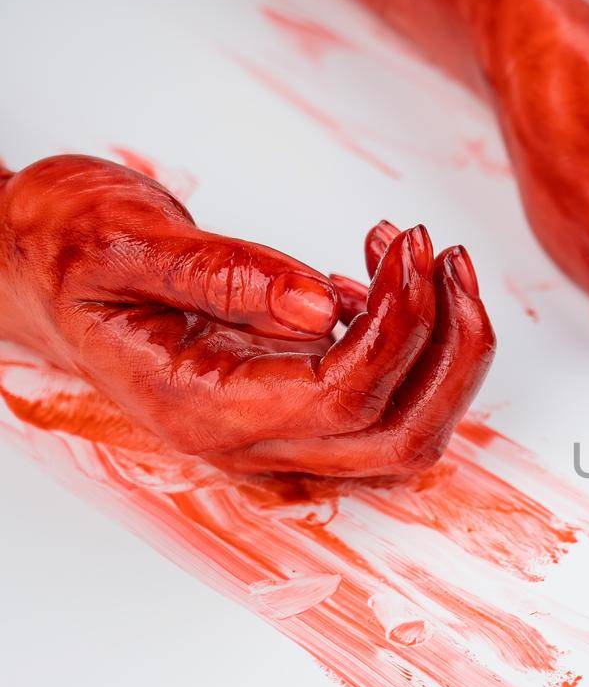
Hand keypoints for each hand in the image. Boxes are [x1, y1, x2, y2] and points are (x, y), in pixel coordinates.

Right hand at [0, 154, 493, 476]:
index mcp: (204, 411)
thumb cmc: (65, 251)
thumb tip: (323, 305)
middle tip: (443, 253)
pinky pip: (385, 408)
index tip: (409, 244)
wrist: (34, 271)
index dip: (400, 324)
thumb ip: (220, 275)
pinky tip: (379, 272)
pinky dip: (414, 347)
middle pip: (402, 439)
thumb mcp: (124, 240)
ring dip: (444, 352)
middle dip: (449, 348)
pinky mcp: (296, 413)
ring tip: (424, 255)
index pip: (345, 396)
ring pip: (408, 434)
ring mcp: (277, 439)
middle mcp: (249, 445)